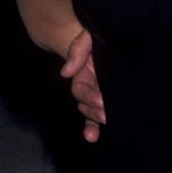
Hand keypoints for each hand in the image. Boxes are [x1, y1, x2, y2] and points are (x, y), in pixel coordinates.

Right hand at [61, 28, 104, 142]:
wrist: (102, 38)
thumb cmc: (93, 36)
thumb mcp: (87, 36)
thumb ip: (78, 49)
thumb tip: (66, 74)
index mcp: (84, 73)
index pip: (81, 89)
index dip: (88, 96)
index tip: (101, 101)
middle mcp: (88, 85)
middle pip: (85, 103)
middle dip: (94, 112)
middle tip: (106, 116)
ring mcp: (96, 92)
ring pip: (90, 112)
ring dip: (94, 122)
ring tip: (104, 124)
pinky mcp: (105, 98)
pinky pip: (96, 114)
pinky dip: (93, 126)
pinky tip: (92, 136)